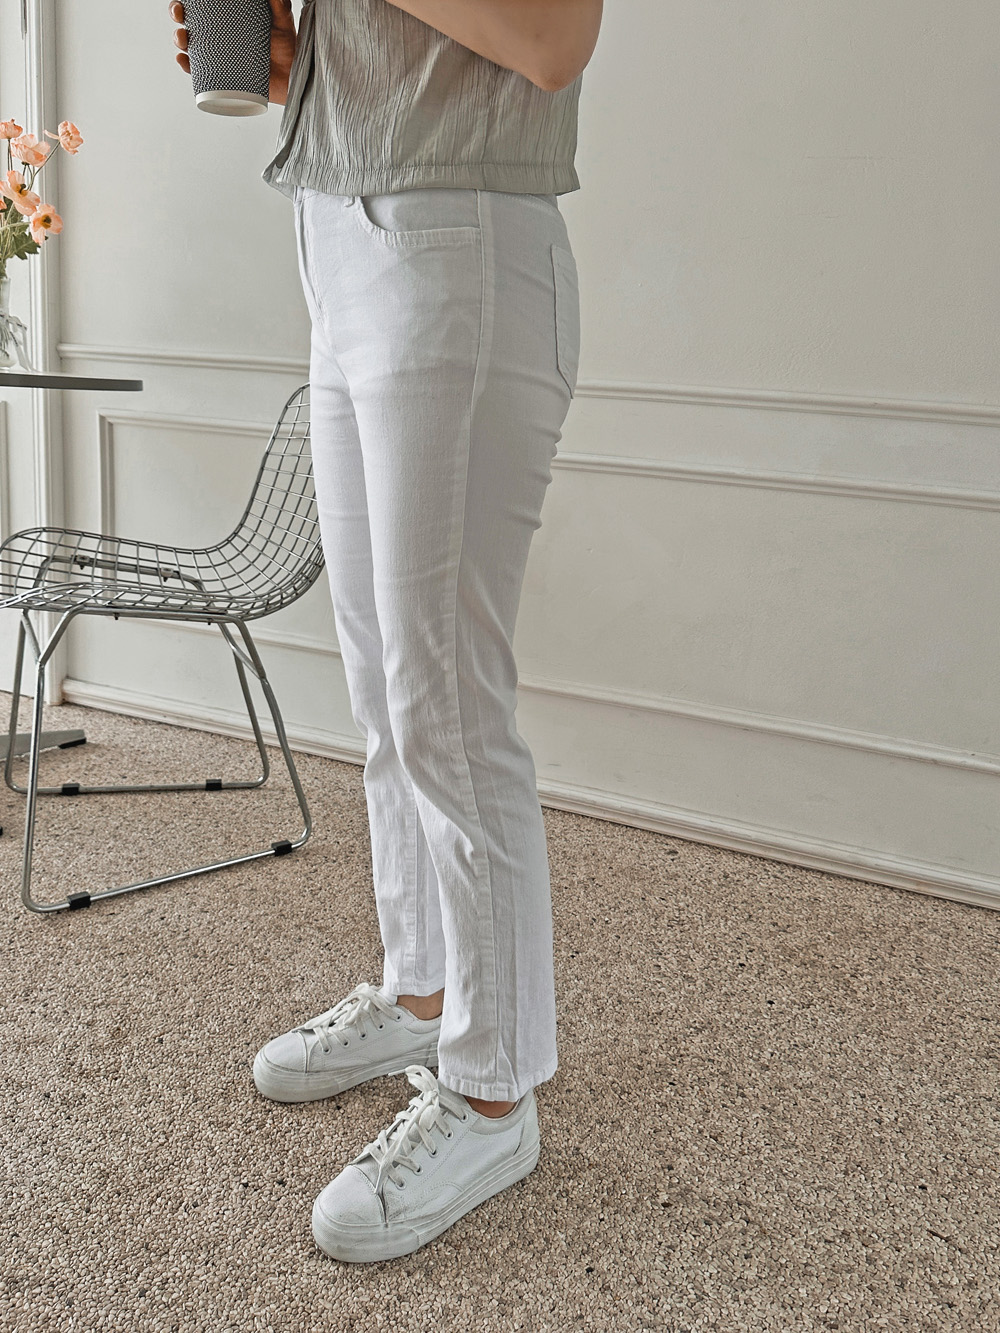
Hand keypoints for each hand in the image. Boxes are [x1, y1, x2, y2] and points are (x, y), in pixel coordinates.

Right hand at [169, 0, 297, 106]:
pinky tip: (184, 60)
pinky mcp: (221, 77)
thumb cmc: (286, 46)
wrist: (292, 77)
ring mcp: (218, 57)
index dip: (186, 0)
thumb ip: (278, 4)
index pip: (201, 6)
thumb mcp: (282, 20)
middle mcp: (218, 36)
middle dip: (176, 14)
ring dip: (179, 39)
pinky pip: (198, 73)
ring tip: (183, 40)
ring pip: (189, 46)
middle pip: (188, 21)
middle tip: (180, 15)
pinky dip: (187, 66)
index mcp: (227, 19)